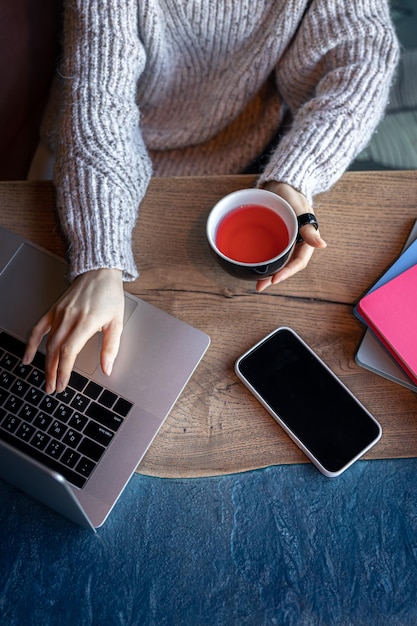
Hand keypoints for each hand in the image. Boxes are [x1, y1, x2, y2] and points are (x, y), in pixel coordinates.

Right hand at [23, 268, 124, 393]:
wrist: (99, 272)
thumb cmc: (110, 296)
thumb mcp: (117, 323)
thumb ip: (111, 348)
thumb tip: (107, 369)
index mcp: (86, 321)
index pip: (69, 351)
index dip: (63, 370)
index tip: (62, 385)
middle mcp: (69, 317)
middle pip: (55, 350)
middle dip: (52, 372)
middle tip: (53, 388)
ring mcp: (59, 313)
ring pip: (47, 342)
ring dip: (45, 363)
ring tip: (47, 380)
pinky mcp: (54, 309)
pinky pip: (38, 328)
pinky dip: (31, 343)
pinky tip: (28, 357)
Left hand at [256, 181, 326, 291]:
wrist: (280, 182)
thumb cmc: (292, 193)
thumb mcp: (300, 209)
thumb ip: (309, 228)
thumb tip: (322, 245)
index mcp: (305, 239)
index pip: (298, 262)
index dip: (287, 273)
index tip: (274, 280)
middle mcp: (295, 243)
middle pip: (286, 266)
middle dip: (274, 278)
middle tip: (260, 287)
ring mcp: (284, 241)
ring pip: (277, 261)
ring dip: (268, 272)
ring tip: (256, 282)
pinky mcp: (273, 237)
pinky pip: (269, 252)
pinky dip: (262, 260)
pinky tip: (252, 265)